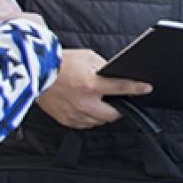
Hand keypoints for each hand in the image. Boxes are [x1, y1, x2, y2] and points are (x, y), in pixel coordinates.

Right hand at [36, 48, 152, 128]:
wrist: (35, 72)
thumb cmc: (60, 62)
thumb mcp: (87, 57)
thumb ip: (103, 67)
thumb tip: (114, 75)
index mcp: (90, 84)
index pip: (121, 88)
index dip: (137, 88)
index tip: (147, 88)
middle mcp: (84, 102)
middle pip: (113, 114)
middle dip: (119, 108)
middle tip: (119, 100)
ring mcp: (74, 113)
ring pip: (99, 121)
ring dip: (104, 113)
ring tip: (100, 102)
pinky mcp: (66, 120)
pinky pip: (85, 124)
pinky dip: (90, 118)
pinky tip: (88, 108)